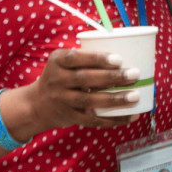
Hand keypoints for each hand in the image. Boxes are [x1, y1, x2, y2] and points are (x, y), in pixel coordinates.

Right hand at [18, 49, 141, 136]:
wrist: (37, 104)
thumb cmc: (61, 76)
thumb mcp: (64, 62)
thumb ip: (86, 57)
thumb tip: (127, 52)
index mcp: (57, 61)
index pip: (76, 58)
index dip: (97, 59)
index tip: (119, 59)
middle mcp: (57, 80)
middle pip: (86, 79)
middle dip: (112, 77)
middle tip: (135, 74)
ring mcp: (62, 100)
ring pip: (90, 100)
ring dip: (115, 99)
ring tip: (135, 96)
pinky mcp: (69, 117)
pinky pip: (92, 120)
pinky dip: (112, 119)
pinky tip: (130, 117)